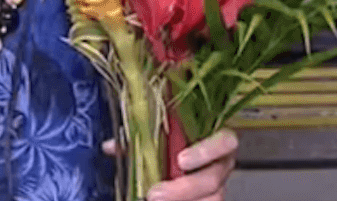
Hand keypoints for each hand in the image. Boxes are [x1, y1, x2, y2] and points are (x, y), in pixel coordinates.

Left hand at [103, 130, 237, 200]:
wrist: (182, 169)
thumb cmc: (176, 148)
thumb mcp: (162, 141)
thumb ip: (141, 142)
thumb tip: (111, 146)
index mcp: (214, 141)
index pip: (225, 141)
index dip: (206, 151)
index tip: (180, 160)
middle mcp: (220, 166)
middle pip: (213, 180)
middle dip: (183, 189)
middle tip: (154, 194)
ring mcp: (217, 188)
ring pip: (212, 198)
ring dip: (183, 200)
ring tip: (154, 200)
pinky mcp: (209, 199)